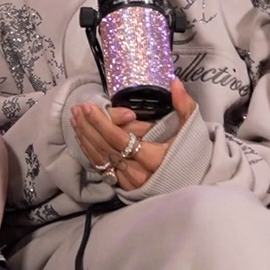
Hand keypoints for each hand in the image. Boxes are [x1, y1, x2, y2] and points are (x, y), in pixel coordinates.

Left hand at [72, 81, 196, 191]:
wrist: (193, 184)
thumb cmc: (192, 156)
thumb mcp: (192, 130)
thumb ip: (184, 106)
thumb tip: (175, 82)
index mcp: (154, 159)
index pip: (119, 139)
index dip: (101, 123)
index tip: (89, 107)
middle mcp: (139, 173)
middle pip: (105, 148)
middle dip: (88, 128)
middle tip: (76, 110)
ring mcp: (130, 182)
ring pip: (101, 159)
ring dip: (85, 138)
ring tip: (75, 120)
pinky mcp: (125, 187)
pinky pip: (103, 169)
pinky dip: (90, 152)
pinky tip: (83, 138)